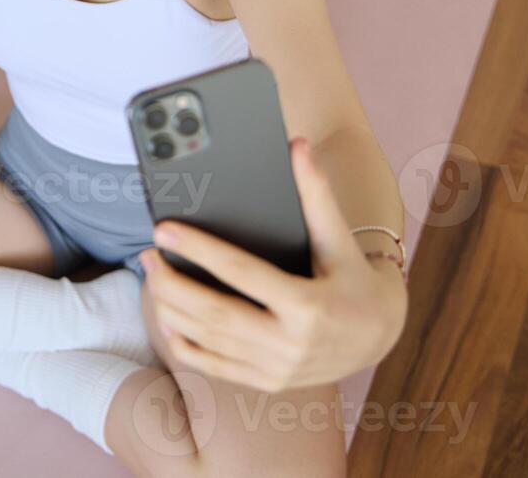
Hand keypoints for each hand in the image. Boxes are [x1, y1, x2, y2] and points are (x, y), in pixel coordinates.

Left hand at [141, 136, 407, 392]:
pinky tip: (167, 318)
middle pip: (214, 313)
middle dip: (172, 282)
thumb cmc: (354, 278)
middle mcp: (291, 343)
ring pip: (207, 340)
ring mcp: (277, 368)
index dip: (198, 249)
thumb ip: (316, 192)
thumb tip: (299, 145)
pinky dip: (183, 344)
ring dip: (169, 309)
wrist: (380, 335)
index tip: (164, 230)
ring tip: (152, 277)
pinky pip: (213, 366)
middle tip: (148, 254)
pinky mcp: (267, 382)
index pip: (241, 272)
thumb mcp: (339, 238)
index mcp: (308, 305)